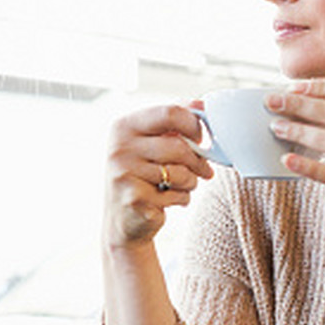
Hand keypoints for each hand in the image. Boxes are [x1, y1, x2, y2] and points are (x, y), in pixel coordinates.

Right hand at [103, 103, 213, 247]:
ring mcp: (124, 174)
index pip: (170, 112)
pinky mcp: (134, 199)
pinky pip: (177, 195)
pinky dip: (182, 199)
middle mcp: (119, 147)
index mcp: (125, 126)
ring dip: (191, 182)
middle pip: (179, 146)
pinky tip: (168, 201)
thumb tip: (202, 104)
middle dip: (198, 162)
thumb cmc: (144, 176)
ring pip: (181, 173)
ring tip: (182, 186)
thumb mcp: (153, 143)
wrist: (123, 221)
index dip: (194, 125)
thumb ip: (175, 122)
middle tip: (204, 171)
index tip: (202, 138)